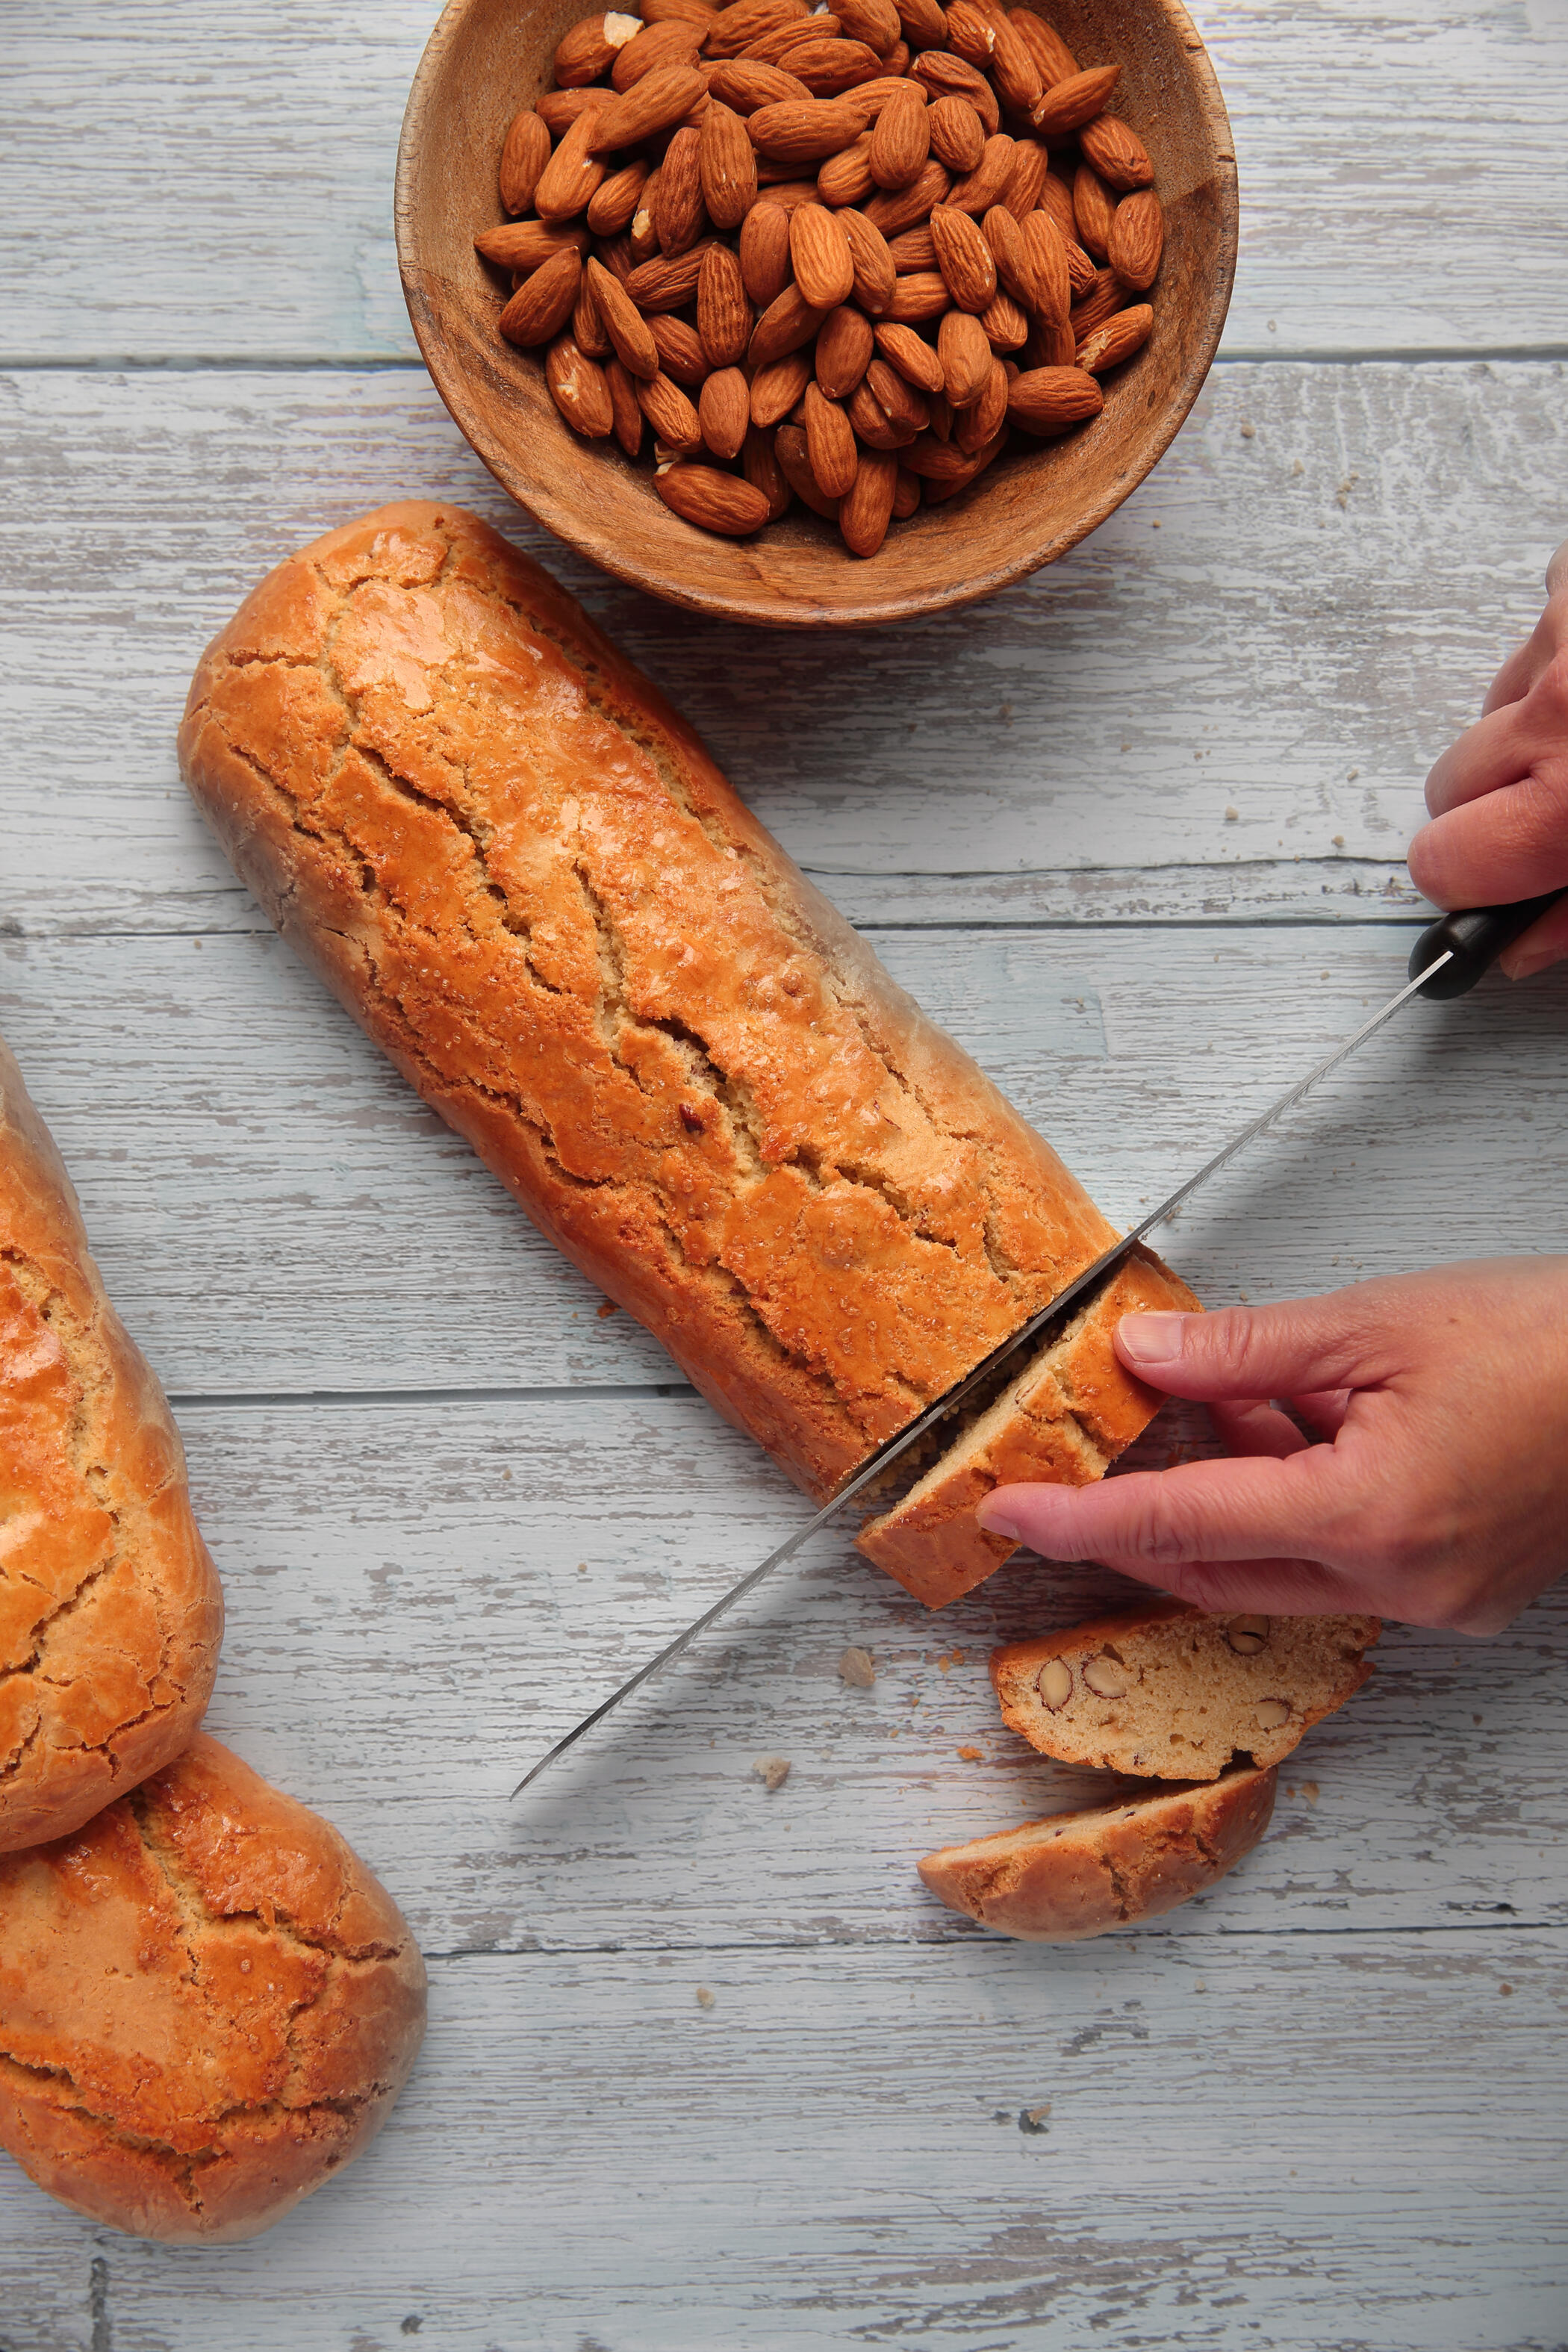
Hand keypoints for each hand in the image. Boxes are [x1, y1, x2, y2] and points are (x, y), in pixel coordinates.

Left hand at [977, 1260, 1567, 1633]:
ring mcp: (1438, 1597)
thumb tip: (1140, 1358)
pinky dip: (1296, 1504)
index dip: (1080, 1522)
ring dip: (1230, 1497)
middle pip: (1221, 1566)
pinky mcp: (1462, 1590)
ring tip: (1216, 1406)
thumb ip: (1243, 1352)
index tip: (1007, 1517)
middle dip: (1148, 1513)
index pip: (1181, 1528)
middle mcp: (1403, 1581)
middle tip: (1088, 1454)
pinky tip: (1293, 1428)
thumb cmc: (1552, 1341)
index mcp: (1372, 1516)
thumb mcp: (1376, 1323)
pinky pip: (1340, 1562)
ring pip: (1280, 1569)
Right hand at [1408, 537, 1567, 977]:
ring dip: (1533, 726)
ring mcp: (1563, 628)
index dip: (1464, 882)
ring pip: (1489, 705)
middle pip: (1444, 785)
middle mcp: (1558, 709)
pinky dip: (1564, 654)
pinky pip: (1536, 627)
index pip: (1439, 862)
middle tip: (1556, 812)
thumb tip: (1521, 948)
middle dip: (1492, 806)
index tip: (1492, 887)